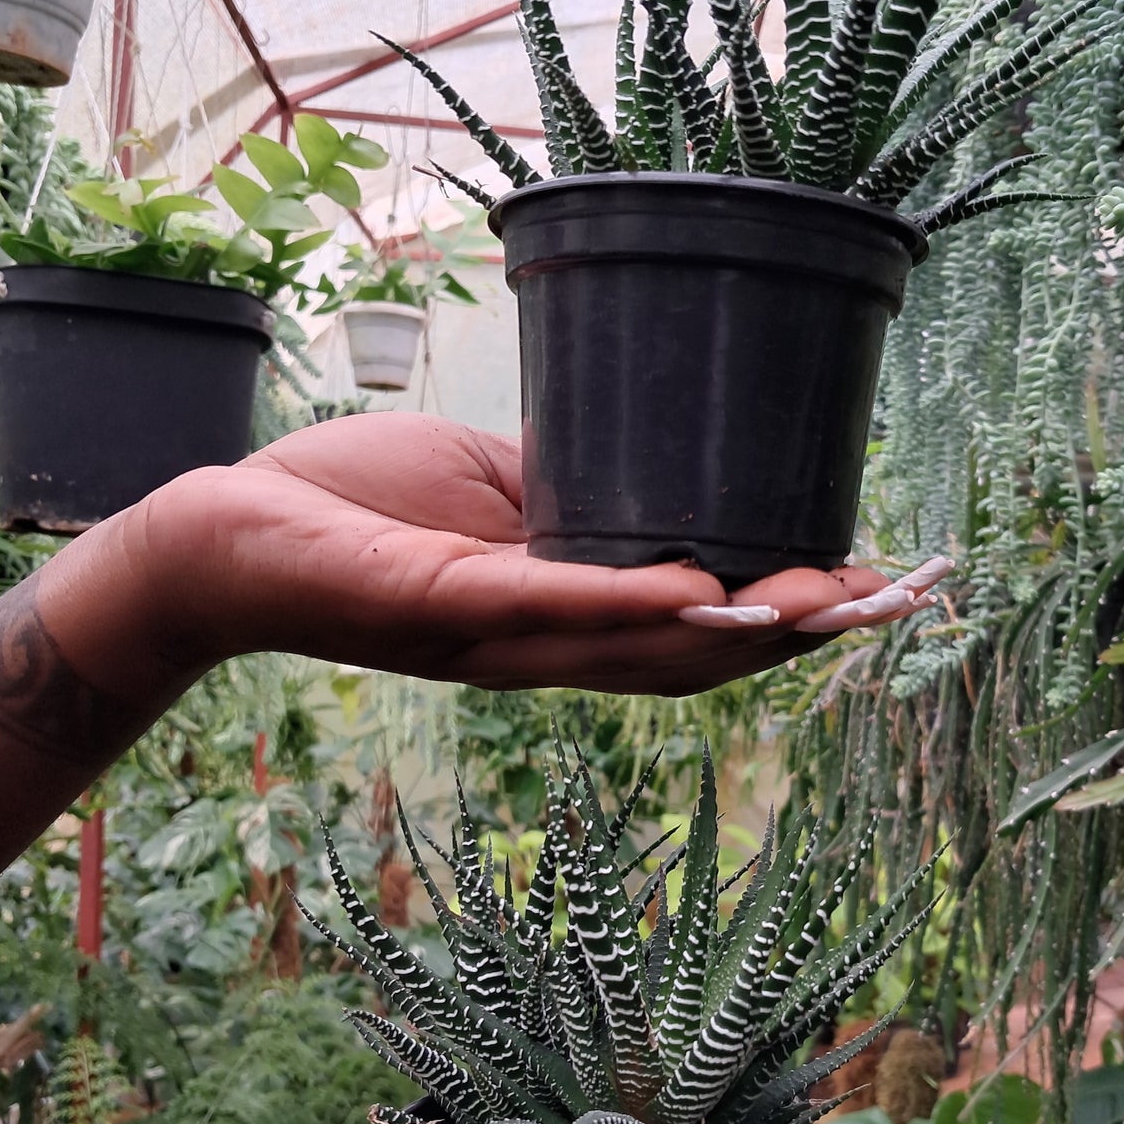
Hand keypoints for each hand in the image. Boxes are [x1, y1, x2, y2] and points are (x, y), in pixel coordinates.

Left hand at [0, 413, 949, 893]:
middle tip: (896, 603)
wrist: (228, 533)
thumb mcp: (488, 490)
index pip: (697, 629)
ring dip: (739, 626)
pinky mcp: (438, 604)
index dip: (792, 620)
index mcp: (562, 617)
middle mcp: (542, 647)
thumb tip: (648, 467)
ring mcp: (494, 637)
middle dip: (801, 633)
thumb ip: (566, 499)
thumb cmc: (353, 506)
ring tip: (830, 599)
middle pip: (693, 657)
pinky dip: (622, 599)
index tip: (883, 591)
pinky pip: (542, 606)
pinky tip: (695, 583)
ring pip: (637, 648)